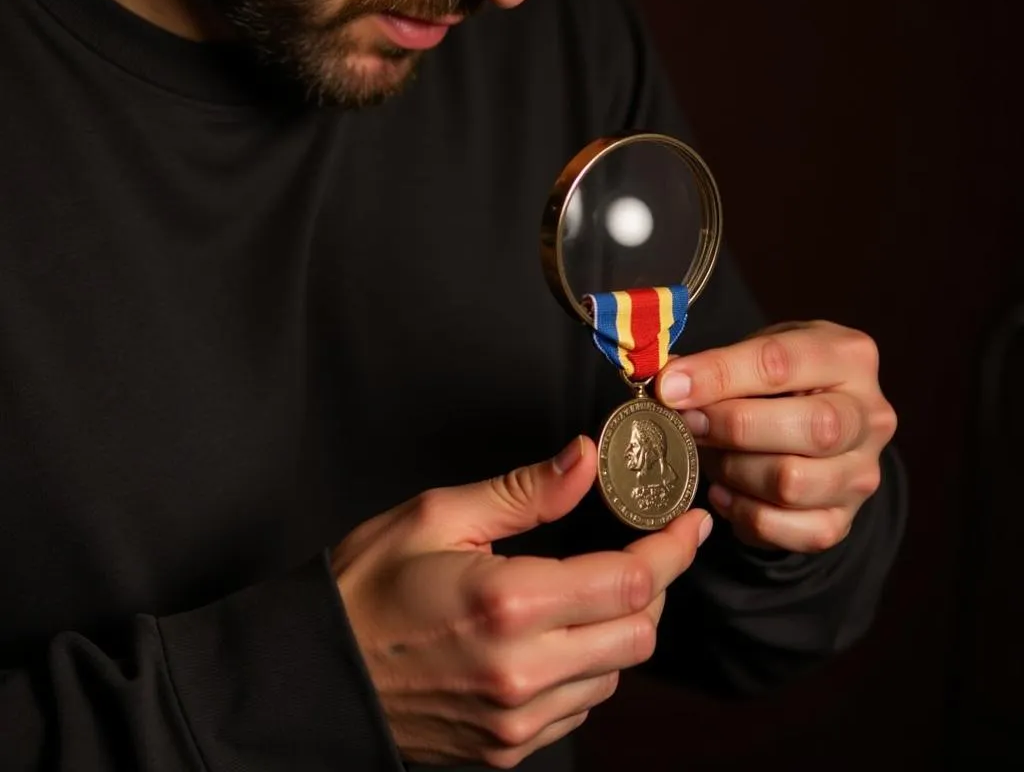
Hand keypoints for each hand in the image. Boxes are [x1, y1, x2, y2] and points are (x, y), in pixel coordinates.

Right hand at [331, 437, 711, 767]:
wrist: (317, 671)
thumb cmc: (369, 584)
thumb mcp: (439, 516)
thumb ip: (526, 491)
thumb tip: (587, 458)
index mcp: (510, 602)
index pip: (631, 581)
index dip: (673, 549)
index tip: (689, 522)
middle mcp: (524, 672)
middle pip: (640, 633)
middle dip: (654, 585)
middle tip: (644, 547)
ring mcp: (517, 721)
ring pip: (616, 673)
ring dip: (622, 626)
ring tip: (596, 588)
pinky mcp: (507, 749)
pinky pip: (581, 707)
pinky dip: (590, 667)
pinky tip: (563, 634)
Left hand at [655, 320, 896, 553]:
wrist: (816, 419)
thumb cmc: (779, 378)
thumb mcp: (756, 349)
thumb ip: (718, 363)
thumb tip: (669, 386)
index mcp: (848, 356)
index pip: (781, 363)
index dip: (718, 376)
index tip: (670, 388)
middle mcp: (871, 416)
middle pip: (810, 429)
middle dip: (733, 427)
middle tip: (689, 423)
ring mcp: (863, 473)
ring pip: (794, 483)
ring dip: (735, 471)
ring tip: (710, 455)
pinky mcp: (846, 520)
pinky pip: (791, 530)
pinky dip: (745, 514)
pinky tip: (725, 491)